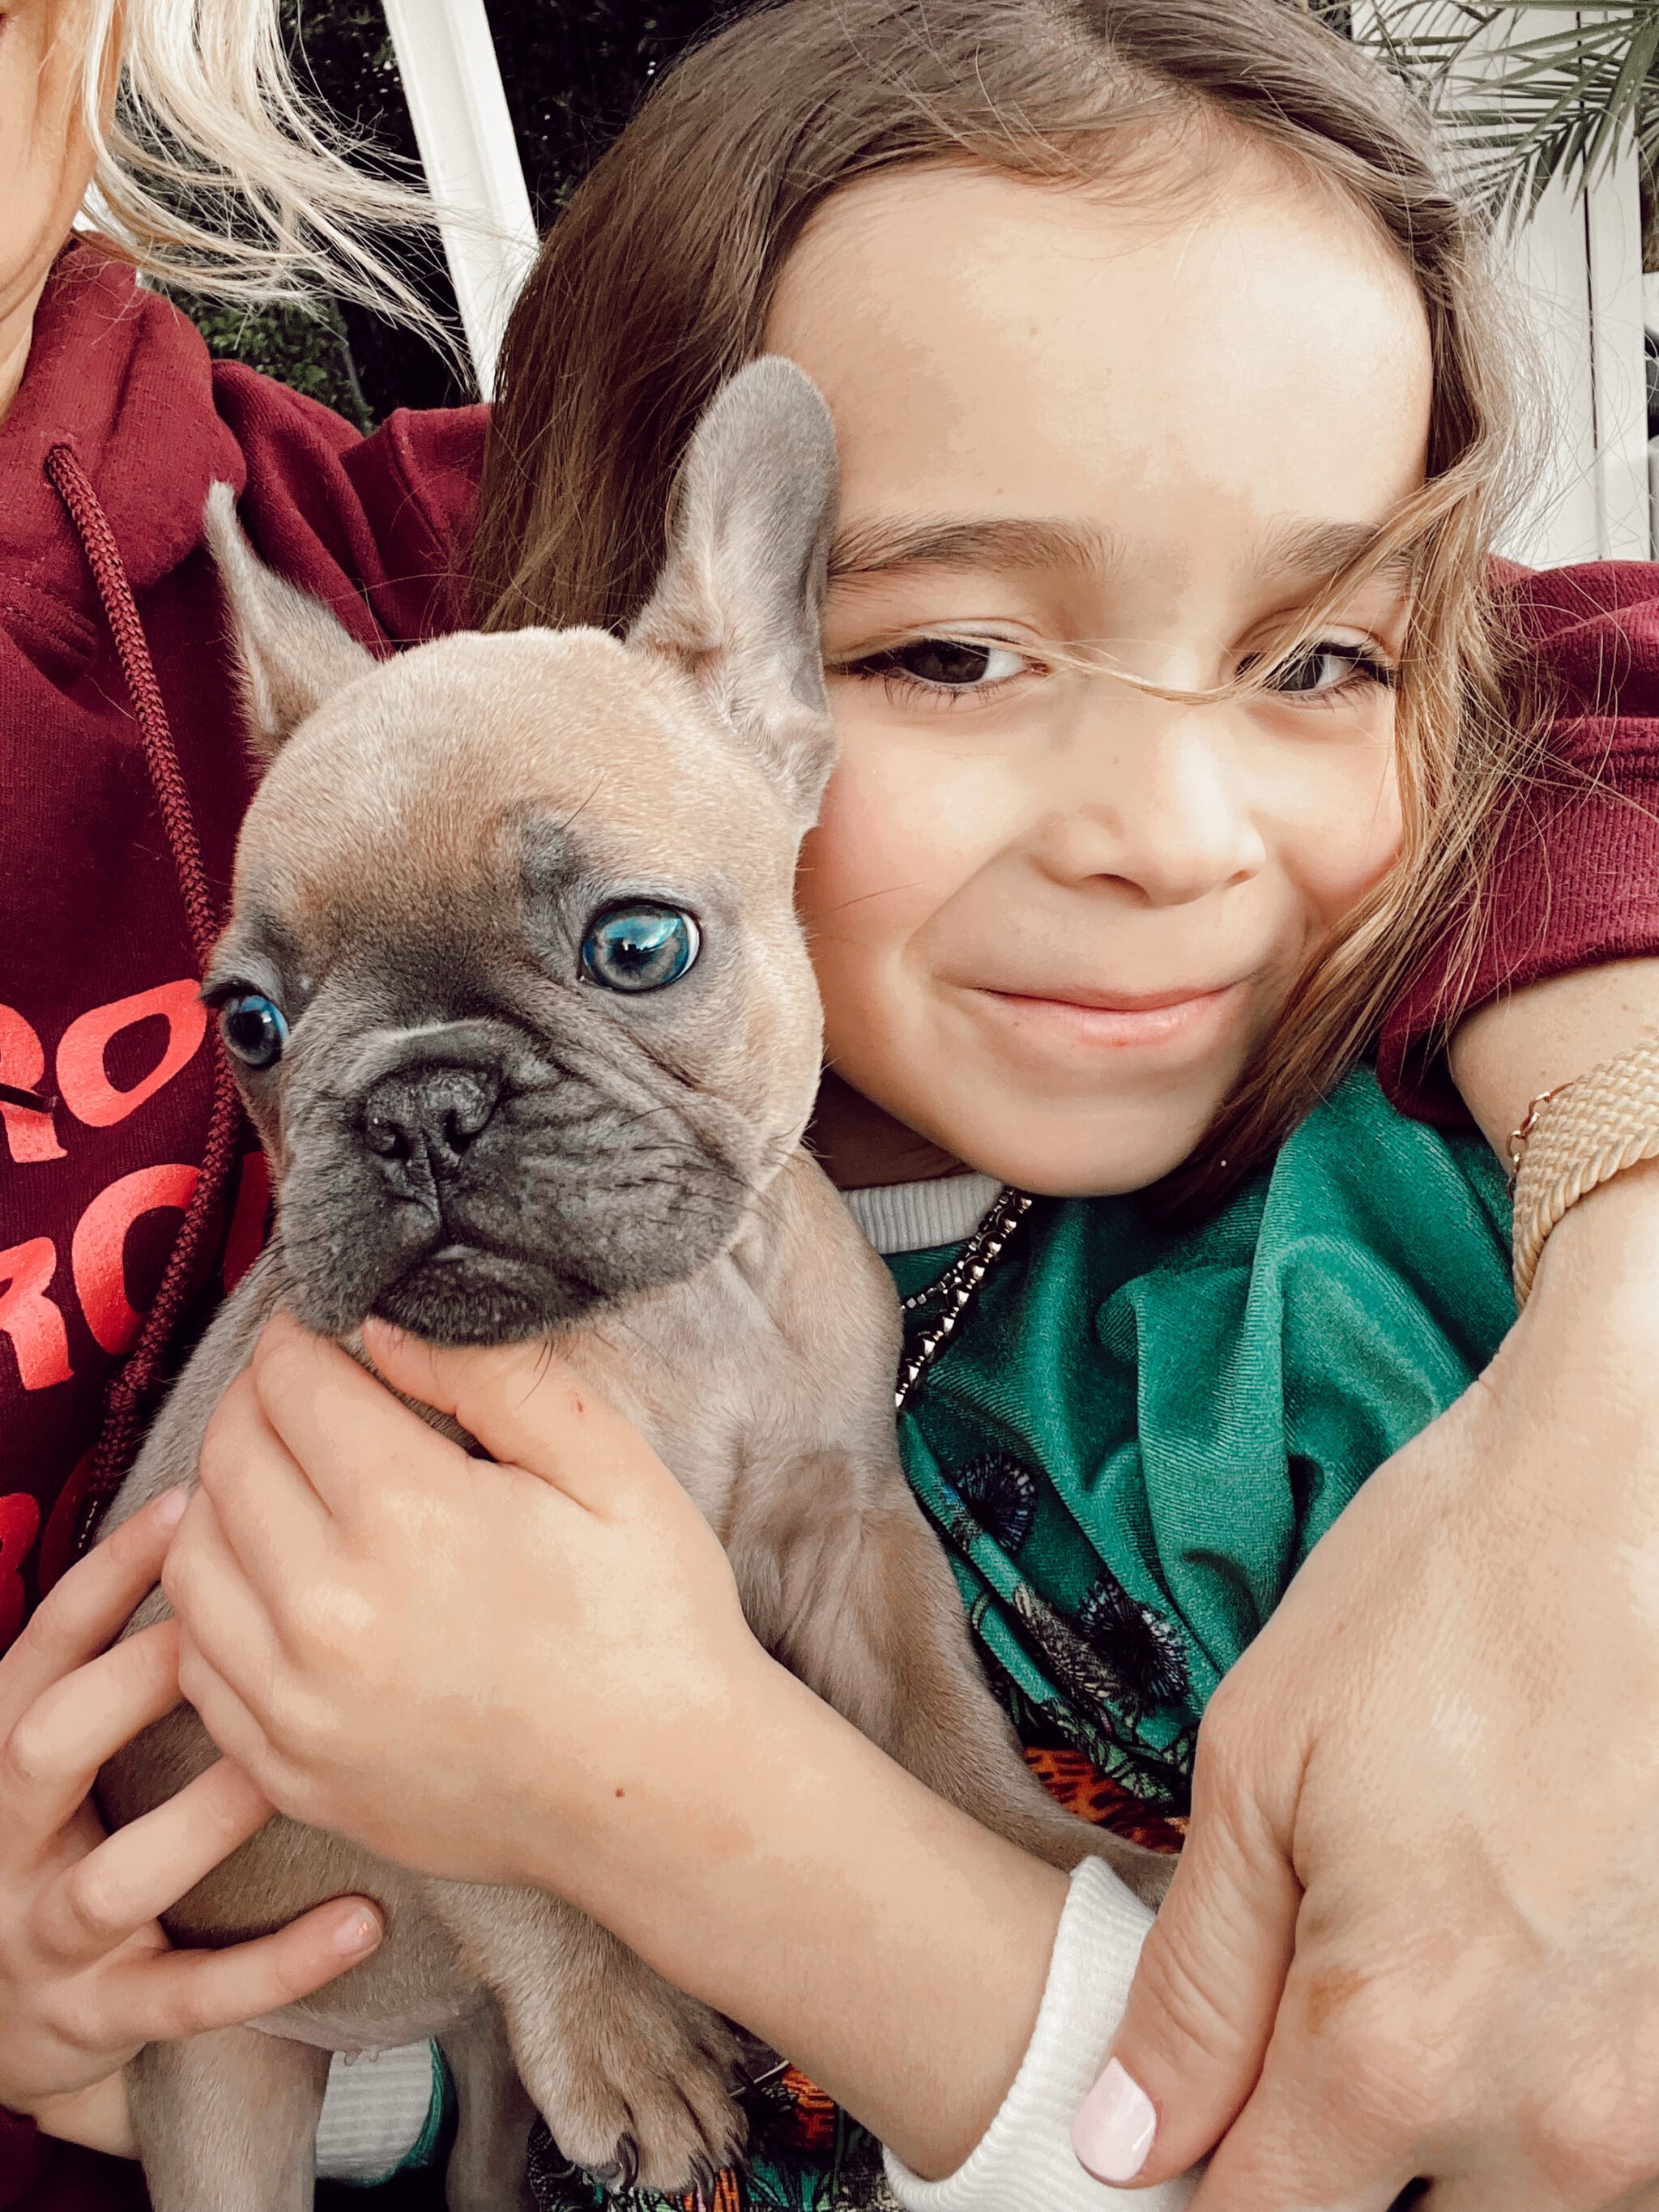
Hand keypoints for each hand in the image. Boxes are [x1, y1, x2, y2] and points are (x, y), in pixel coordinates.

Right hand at [0, 1489, 383, 2152]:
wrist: (0, 2022)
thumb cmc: (67, 1836)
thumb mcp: (65, 1748)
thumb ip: (125, 1661)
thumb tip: (237, 1521)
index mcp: (2, 1753)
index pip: (43, 1649)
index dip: (105, 1578)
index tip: (190, 1503)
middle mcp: (6, 1841)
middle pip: (43, 1746)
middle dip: (131, 1685)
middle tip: (234, 1631)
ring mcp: (45, 1938)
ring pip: (115, 1879)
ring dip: (204, 1818)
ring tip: (290, 1772)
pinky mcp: (98, 2021)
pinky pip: (191, 1995)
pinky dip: (279, 1963)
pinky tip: (363, 1918)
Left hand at [164, 1312, 774, 1897]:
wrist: (665, 1797)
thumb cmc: (652, 1619)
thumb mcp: (609, 1466)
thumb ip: (494, 1375)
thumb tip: (378, 1323)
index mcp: (409, 1518)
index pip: (291, 1380)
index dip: (306, 1330)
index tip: (331, 1322)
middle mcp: (328, 1614)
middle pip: (228, 1455)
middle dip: (259, 1396)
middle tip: (312, 1384)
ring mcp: (299, 1705)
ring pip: (191, 1556)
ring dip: (226, 1493)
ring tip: (293, 1474)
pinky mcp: (291, 1771)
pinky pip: (198, 1662)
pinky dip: (220, 1602)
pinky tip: (282, 1578)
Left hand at [1076, 1168, 1658, 2209]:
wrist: (1646, 1494)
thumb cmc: (1447, 1598)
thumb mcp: (1261, 1767)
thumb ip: (1196, 1989)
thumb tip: (1121, 2150)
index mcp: (1393, 2049)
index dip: (1202, 2201)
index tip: (1184, 2146)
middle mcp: (1553, 2121)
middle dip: (1332, 2178)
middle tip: (1298, 2056)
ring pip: (1528, 2205)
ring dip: (1453, 2147)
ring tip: (1414, 1989)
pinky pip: (1619, 2149)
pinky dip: (1550, 2108)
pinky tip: (1513, 1973)